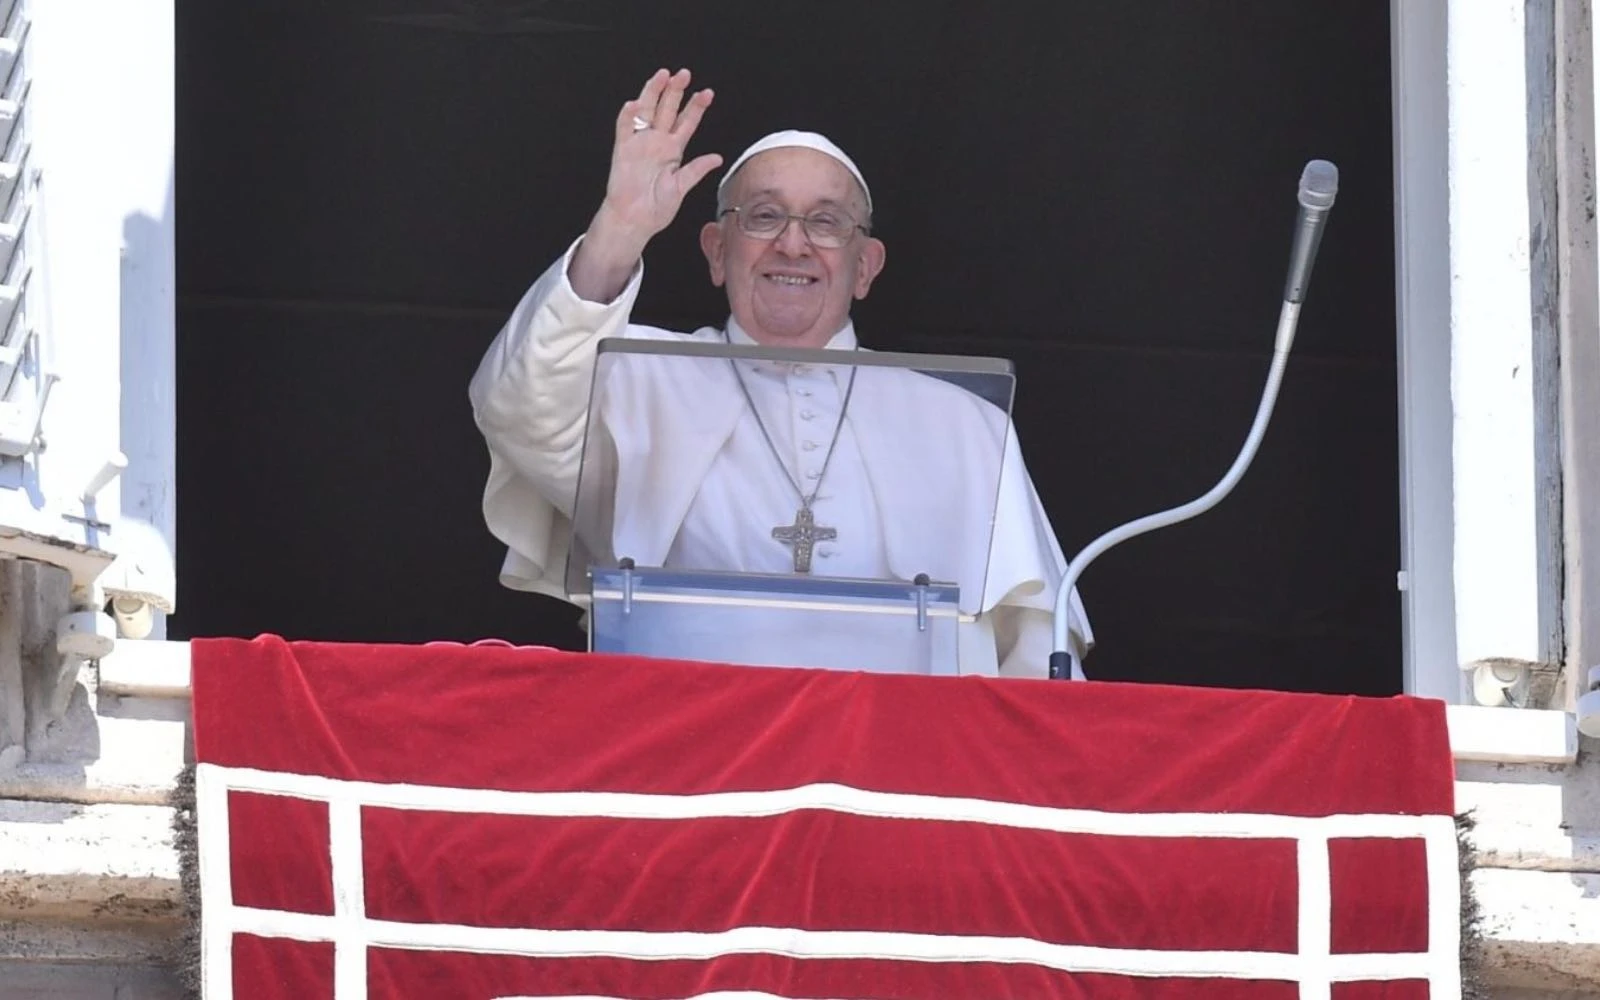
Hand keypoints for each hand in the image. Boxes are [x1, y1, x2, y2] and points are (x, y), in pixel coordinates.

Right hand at [601, 68, 722, 243]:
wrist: (634, 220)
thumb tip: (717, 158)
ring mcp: (640, 144)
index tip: (707, 93)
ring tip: (662, 76)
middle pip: (667, 110)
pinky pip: (624, 128)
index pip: (687, 123)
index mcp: (673, 151)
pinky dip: (629, 116)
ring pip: (647, 111)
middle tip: (684, 74)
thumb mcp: (681, 188)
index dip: (696, 108)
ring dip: (653, 93)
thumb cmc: (656, 208)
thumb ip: (696, 170)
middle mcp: (657, 143)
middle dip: (675, 91)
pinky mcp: (623, 149)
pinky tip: (636, 104)